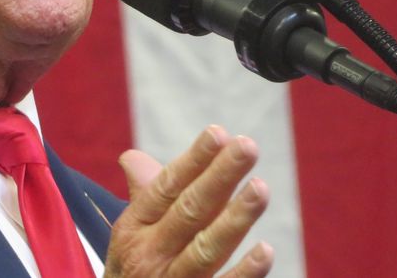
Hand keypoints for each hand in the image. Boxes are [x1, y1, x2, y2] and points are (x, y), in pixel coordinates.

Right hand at [103, 126, 272, 276]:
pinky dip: (244, 274)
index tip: (219, 133)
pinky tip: (266, 251)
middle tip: (248, 146)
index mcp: (134, 228)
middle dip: (219, 177)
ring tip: (260, 189)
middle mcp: (150, 254)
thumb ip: (143, 195)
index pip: (165, 187)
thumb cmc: (133, 271)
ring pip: (206, 249)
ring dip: (235, 219)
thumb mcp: (130, 235)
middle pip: (188, 211)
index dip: (193, 161)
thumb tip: (134, 157)